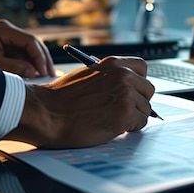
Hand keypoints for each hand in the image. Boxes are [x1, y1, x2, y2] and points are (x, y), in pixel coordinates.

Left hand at [0, 19, 54, 77]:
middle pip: (33, 43)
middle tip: (50, 74)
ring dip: (37, 61)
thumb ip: (10, 67)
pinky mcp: (5, 44)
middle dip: (42, 59)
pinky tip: (33, 73)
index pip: (30, 41)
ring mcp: (7, 36)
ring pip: (29, 48)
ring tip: (45, 75)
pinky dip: (28, 62)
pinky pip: (21, 52)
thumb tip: (32, 72)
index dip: (39, 57)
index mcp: (3, 29)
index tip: (44, 71)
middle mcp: (7, 30)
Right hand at [5, 56, 155, 147]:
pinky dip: (130, 129)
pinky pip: (141, 124)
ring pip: (145, 109)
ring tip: (112, 120)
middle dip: (138, 102)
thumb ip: (107, 78)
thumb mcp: (86, 75)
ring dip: (133, 117)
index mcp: (112, 63)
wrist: (45, 112)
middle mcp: (122, 75)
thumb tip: (124, 88)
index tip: (132, 92)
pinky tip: (113, 127)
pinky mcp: (125, 114)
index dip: (138, 82)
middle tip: (121, 111)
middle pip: (148, 90)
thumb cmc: (59, 99)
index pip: (142, 68)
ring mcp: (125, 94)